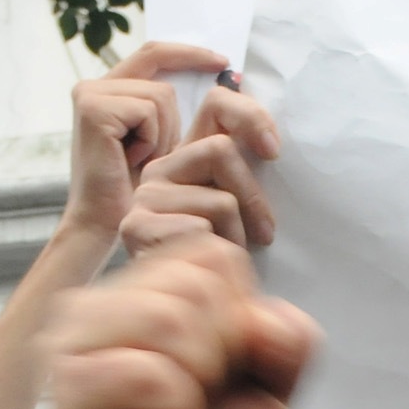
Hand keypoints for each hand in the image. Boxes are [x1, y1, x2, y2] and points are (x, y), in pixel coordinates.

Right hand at [49, 235, 317, 408]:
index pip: (215, 257)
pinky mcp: (69, 389)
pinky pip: (146, 372)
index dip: (239, 322)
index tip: (220, 373)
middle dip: (220, 352)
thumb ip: (289, 340)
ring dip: (195, 381)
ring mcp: (75, 341)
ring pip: (171, 320)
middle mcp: (100, 302)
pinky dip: (172, 406)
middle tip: (193, 399)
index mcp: (145, 287)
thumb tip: (267, 320)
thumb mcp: (272, 387)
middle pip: (197, 283)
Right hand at [63, 42, 225, 239]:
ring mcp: (90, 94)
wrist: (103, 224)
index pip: (154, 54)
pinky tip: (132, 161)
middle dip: (176, 118)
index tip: (224, 63)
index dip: (189, 54)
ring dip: (163, 134)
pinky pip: (149, 111)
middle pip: (163, 78)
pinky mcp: (94, 108)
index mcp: (108, 90)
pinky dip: (151, 140)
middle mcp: (93, 86)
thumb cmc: (135, 192)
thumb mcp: (160, 143)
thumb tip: (226, 79)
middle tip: (164, 153)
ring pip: (161, 96)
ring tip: (140, 161)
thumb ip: (172, 111)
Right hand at [121, 83, 282, 253]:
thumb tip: (269, 142)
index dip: (250, 115)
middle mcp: (161, 167)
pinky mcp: (135, 226)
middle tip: (266, 234)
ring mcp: (145, 196)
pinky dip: (214, 252)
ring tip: (228, 256)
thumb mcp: (240, 211)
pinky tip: (204, 267)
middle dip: (253, 196)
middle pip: (221, 149)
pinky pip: (200, 230)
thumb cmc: (216, 258)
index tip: (273, 152)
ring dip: (237, 236)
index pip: (217, 104)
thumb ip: (246, 176)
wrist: (171, 304)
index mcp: (188, 153)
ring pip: (219, 199)